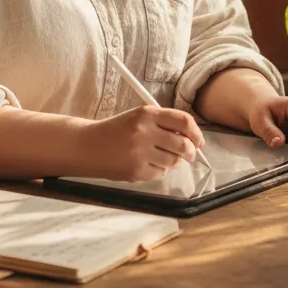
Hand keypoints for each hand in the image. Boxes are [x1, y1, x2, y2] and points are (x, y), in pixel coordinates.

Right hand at [81, 106, 205, 181]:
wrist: (87, 146)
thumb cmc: (117, 130)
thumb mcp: (138, 117)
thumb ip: (163, 123)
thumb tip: (191, 137)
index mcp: (147, 114)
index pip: (183, 120)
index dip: (196, 132)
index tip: (200, 140)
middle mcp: (145, 131)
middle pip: (182, 144)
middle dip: (191, 152)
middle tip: (190, 154)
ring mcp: (140, 153)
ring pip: (174, 161)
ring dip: (173, 161)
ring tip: (162, 156)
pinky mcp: (136, 170)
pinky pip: (160, 172)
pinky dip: (159, 170)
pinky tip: (146, 163)